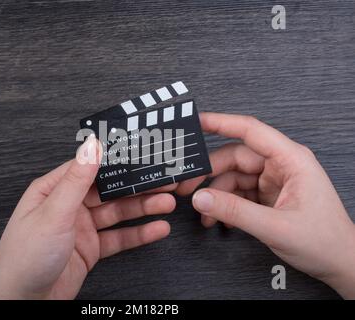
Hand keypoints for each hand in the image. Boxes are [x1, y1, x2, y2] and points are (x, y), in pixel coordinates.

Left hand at [0, 135, 175, 298]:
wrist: (23, 303)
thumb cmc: (24, 258)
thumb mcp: (53, 213)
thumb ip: (76, 180)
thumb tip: (90, 146)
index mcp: (54, 190)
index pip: (90, 168)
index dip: (117, 161)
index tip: (141, 154)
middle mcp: (69, 206)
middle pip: (109, 191)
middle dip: (136, 186)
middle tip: (163, 181)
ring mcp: (81, 228)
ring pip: (117, 213)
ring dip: (142, 208)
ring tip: (166, 203)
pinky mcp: (91, 248)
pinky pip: (119, 237)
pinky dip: (138, 234)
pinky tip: (156, 229)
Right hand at [177, 113, 354, 298]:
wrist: (340, 262)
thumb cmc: (324, 240)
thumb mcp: (276, 227)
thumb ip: (235, 211)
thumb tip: (202, 198)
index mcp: (291, 160)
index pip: (250, 130)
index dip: (221, 122)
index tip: (196, 122)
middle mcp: (281, 165)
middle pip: (235, 157)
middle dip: (209, 172)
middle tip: (187, 186)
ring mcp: (273, 180)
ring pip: (233, 176)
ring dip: (215, 194)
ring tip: (204, 212)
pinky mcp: (267, 194)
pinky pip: (238, 192)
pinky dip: (224, 204)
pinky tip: (218, 218)